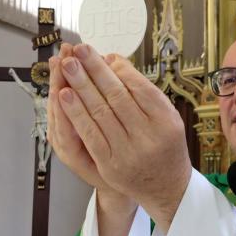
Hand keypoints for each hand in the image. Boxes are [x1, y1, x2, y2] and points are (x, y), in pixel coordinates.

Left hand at [57, 44, 191, 231]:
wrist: (166, 185)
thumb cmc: (167, 146)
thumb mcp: (169, 117)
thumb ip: (147, 93)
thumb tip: (116, 64)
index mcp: (166, 121)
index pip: (140, 88)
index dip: (120, 69)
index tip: (104, 54)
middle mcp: (149, 136)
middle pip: (117, 96)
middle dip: (95, 70)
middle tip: (79, 50)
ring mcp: (128, 152)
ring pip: (100, 113)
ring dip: (81, 87)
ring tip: (68, 65)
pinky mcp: (110, 165)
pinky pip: (90, 134)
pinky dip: (76, 114)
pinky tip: (65, 95)